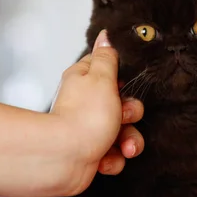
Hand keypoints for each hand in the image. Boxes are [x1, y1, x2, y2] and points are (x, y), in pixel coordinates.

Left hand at [0, 30, 143, 196]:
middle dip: (131, 115)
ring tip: (125, 147)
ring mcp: (88, 130)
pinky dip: (113, 159)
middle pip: (122, 104)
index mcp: (84, 80)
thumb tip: (105, 35)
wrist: (65, 160)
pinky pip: (113, 155)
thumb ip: (107, 57)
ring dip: (129, 141)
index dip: (123, 80)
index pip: (108, 70)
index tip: (125, 87)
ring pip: (122, 132)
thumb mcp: (102, 78)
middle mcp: (85, 104)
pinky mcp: (90, 154)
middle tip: (124, 117)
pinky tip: (105, 161)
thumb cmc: (85, 117)